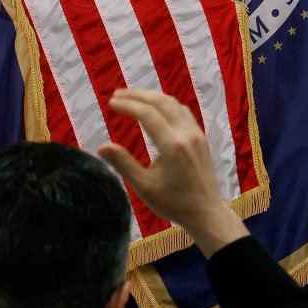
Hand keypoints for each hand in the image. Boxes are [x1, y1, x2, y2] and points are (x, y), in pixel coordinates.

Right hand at [96, 88, 248, 255]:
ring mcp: (197, 135)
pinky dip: (165, 104)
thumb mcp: (144, 186)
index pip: (147, 114)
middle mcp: (187, 134)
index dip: (127, 105)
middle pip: (161, 102)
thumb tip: (101, 146)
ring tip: (133, 97)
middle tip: (116, 94)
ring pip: (174, 104)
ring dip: (152, 97)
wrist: (206, 212)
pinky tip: (155, 109)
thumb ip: (123, 163)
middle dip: (138, 95)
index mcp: (172, 145)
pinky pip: (183, 112)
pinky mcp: (201, 139)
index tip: (110, 103)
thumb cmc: (173, 202)